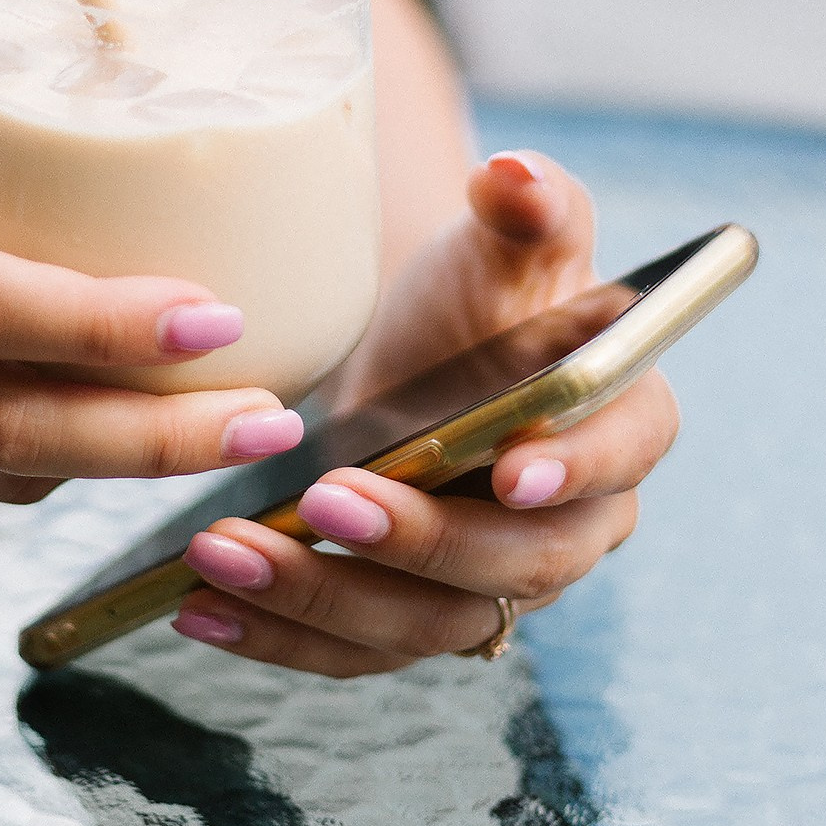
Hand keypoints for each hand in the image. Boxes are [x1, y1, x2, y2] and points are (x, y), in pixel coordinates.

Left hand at [171, 151, 679, 674]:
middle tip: (324, 496)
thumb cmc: (483, 292)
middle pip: (516, 561)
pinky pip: (358, 651)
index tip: (509, 468)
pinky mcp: (420, 619)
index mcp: (626, 421)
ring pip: (427, 620)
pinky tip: (199, 609)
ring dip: (323, 597)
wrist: (420, 352)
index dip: (575, 468)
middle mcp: (579, 524)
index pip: (621, 454)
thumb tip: (517, 174)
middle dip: (419, 539)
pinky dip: (278, 638)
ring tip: (221, 555)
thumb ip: (529, 204)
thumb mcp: (503, 238)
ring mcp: (498, 585)